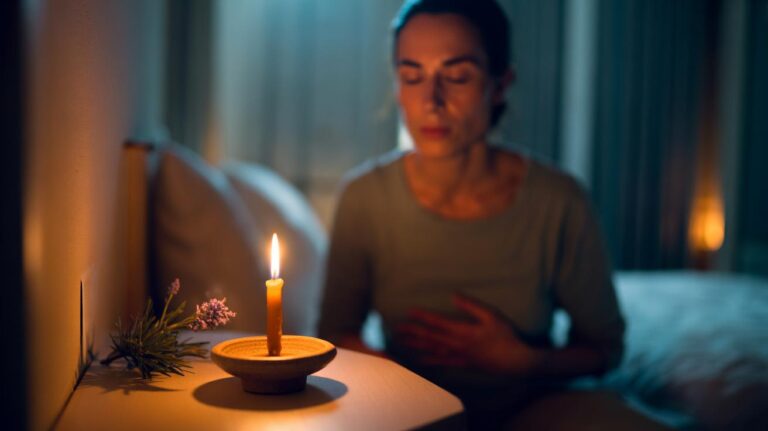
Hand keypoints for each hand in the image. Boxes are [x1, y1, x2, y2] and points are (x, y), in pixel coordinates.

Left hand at [396, 294, 537, 375]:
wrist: (515, 360)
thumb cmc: (505, 336)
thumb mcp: (492, 316)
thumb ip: (471, 306)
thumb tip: (454, 296)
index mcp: (463, 330)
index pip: (438, 322)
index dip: (422, 316)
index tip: (409, 311)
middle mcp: (457, 344)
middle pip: (430, 337)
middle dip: (413, 332)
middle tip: (397, 329)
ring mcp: (459, 355)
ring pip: (432, 350)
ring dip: (416, 345)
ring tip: (402, 342)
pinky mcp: (463, 364)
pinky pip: (442, 363)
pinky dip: (429, 361)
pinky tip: (418, 360)